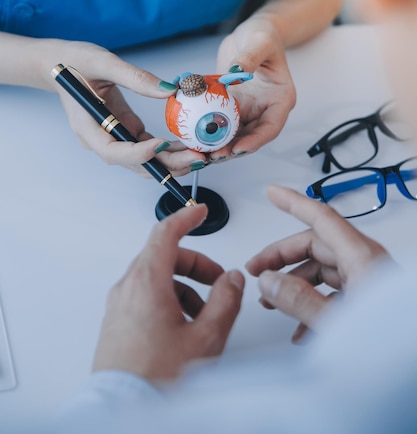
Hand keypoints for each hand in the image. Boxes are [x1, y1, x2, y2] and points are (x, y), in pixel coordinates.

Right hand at [48, 40, 205, 175]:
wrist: (62, 64)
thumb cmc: (76, 61)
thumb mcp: (104, 62)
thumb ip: (136, 77)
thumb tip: (170, 89)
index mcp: (87, 127)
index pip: (113, 151)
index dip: (138, 153)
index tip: (162, 144)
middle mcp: (100, 139)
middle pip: (134, 163)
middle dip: (166, 164)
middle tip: (196, 159)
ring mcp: (113, 137)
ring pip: (144, 160)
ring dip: (171, 161)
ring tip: (200, 156)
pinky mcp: (124, 131)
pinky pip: (147, 146)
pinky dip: (168, 149)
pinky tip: (189, 144)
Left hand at [93, 204, 244, 380]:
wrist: (125, 412)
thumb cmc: (158, 378)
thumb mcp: (206, 337)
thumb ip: (225, 301)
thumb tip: (232, 279)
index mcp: (147, 282)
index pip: (166, 233)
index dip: (187, 218)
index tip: (200, 212)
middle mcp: (127, 288)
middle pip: (164, 257)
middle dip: (196, 264)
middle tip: (218, 280)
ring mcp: (119, 306)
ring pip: (155, 278)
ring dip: (184, 286)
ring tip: (204, 314)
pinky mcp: (117, 323)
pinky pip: (145, 297)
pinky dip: (168, 300)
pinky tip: (184, 328)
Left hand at [213, 15, 295, 159]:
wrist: (251, 34)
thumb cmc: (263, 36)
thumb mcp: (259, 43)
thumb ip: (248, 58)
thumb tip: (236, 72)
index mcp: (280, 99)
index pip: (271, 127)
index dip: (255, 141)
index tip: (238, 148)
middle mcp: (265, 109)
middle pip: (251, 137)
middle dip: (233, 149)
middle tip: (214, 155)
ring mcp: (248, 110)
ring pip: (235, 135)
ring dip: (220, 144)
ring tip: (202, 151)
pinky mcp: (233, 107)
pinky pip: (221, 122)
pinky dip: (209, 130)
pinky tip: (195, 135)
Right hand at [246, 186, 389, 341]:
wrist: (416, 365)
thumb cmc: (395, 341)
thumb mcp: (338, 323)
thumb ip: (300, 301)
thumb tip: (270, 281)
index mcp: (361, 256)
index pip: (321, 217)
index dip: (293, 202)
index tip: (272, 193)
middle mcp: (364, 263)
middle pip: (316, 245)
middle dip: (282, 256)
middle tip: (257, 268)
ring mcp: (367, 281)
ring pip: (322, 270)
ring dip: (294, 283)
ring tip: (270, 301)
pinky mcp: (368, 300)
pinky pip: (334, 292)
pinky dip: (312, 304)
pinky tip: (298, 329)